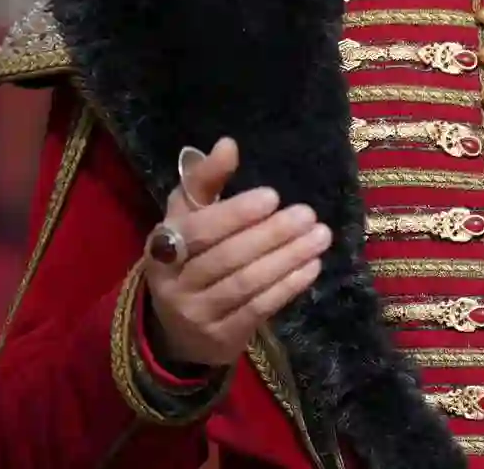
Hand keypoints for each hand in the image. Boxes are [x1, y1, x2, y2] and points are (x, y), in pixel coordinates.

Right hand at [144, 137, 331, 367]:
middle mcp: (174, 284)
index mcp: (163, 246)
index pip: (198, 230)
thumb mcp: (189, 215)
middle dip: (272, 235)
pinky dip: (288, 287)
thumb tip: (228, 145)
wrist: (175, 327)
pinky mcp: (221, 339)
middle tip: (308, 214)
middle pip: (226, 258)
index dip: (235, 214)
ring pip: (245, 284)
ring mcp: (196, 316)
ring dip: (288, 259)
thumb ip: (206, 179)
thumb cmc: (190, 254)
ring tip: (320, 236)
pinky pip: (258, 310)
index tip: (273, 196)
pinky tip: (312, 266)